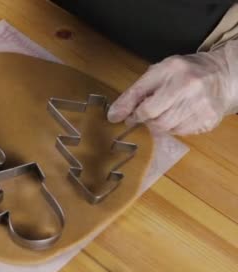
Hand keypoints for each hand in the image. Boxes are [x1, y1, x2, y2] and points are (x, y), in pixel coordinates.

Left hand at [107, 40, 237, 134]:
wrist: (223, 75)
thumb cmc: (184, 72)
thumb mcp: (156, 73)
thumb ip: (133, 93)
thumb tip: (113, 115)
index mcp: (174, 72)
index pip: (146, 106)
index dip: (132, 114)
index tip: (127, 116)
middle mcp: (191, 89)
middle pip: (156, 121)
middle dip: (146, 120)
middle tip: (146, 114)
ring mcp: (203, 107)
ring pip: (167, 130)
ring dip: (159, 125)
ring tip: (164, 111)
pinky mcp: (209, 121)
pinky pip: (181, 133)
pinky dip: (173, 128)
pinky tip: (178, 115)